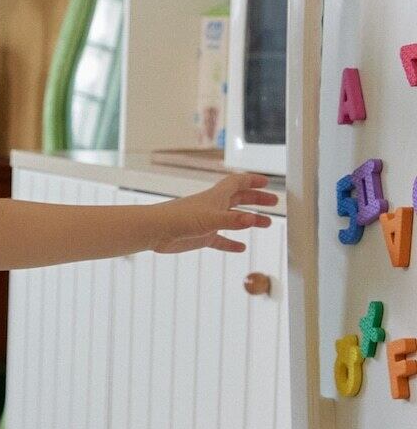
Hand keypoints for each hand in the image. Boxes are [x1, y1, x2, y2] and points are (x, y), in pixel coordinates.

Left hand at [152, 170, 277, 253]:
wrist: (155, 231)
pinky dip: (231, 243)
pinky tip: (241, 248)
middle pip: (239, 199)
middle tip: (274, 203)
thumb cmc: (178, 218)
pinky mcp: (201, 237)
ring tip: (266, 223)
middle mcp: (213, 207)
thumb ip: (232, 220)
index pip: (238, 183)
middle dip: (256, 199)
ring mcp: (208, 222)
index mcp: (216, 196)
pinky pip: (220, 240)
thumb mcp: (210, 218)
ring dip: (250, 220)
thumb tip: (253, 219)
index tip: (268, 183)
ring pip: (233, 219)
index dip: (252, 181)